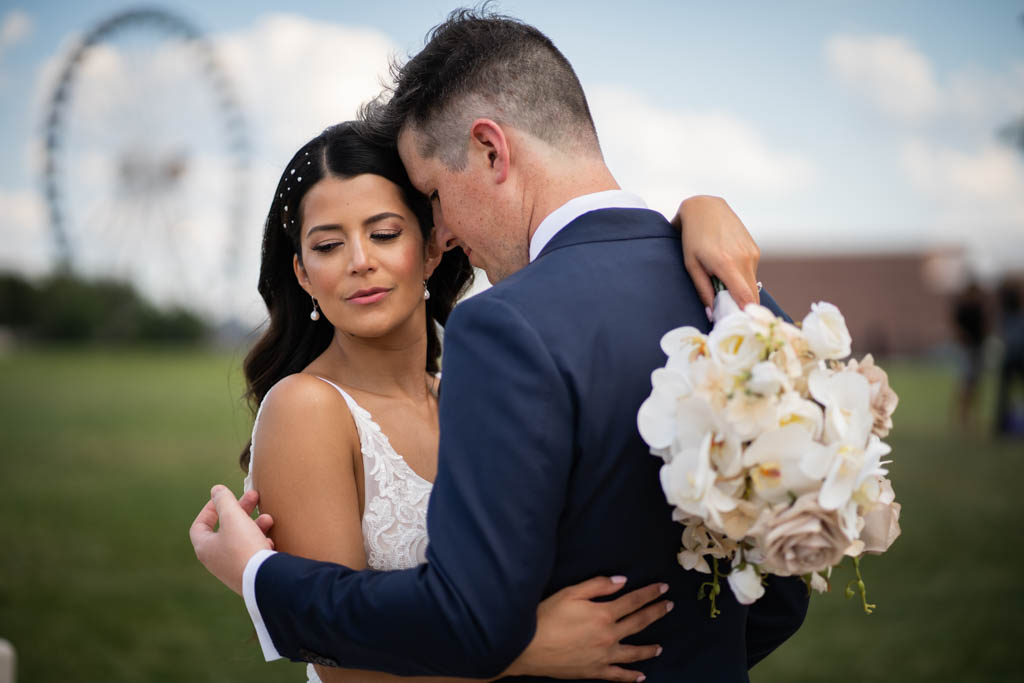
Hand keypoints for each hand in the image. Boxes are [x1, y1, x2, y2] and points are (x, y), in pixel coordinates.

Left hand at [189, 485, 275, 594]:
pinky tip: (270, 541)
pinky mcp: (248, 574)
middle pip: (225, 529)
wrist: (263, 579)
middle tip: (254, 497)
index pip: (200, 525)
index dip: (210, 508)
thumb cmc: (243, 546)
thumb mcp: (233, 517)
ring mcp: (232, 568)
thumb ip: (224, 500)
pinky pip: (252, 553)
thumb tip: (216, 490)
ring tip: (268, 519)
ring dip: (255, 525)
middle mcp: (216, 560)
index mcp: (205, 547)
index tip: (224, 498)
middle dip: (241, 511)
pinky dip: (260, 542)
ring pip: (241, 540)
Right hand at [504, 576, 671, 681]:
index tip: (663, 588)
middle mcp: (609, 635)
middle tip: (669, 607)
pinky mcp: (595, 671)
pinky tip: (641, 677)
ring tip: (660, 647)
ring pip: (633, 652)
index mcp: (604, 613)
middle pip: (638, 623)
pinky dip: (631, 677)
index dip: (649, 593)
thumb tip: (622, 581)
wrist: (528, 647)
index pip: (633, 601)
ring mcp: (603, 656)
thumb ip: (598, 586)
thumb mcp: (570, 593)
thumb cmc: (546, 616)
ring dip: (649, 649)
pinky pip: (618, 675)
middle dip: (655, 613)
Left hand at [672, 195, 760, 308]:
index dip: (744, 314)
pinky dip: (742, 279)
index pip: (744, 297)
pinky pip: (751, 272)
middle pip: (751, 295)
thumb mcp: (692, 265)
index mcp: (727, 264)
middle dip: (743, 308)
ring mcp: (752, 253)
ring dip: (742, 292)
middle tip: (730, 318)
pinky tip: (729, 270)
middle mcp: (744, 259)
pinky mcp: (755, 249)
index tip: (739, 326)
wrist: (706, 208)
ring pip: (752, 284)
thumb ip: (703, 290)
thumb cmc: (693, 238)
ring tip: (724, 292)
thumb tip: (710, 314)